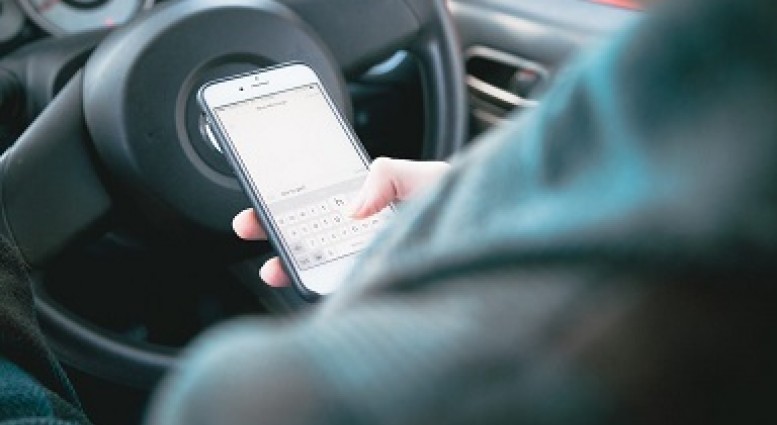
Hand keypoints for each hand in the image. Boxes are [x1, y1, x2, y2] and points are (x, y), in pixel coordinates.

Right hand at [232, 157, 449, 286]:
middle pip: (309, 235)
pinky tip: (313, 290)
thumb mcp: (420, 175)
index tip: (258, 199)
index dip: (283, 201)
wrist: (493, 232)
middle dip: (274, 231)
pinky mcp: (380, 287)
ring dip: (291, 264)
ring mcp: (370, 262)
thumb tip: (352, 208)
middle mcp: (365, 237)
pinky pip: (345, 291)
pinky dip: (325, 293)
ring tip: (275, 266)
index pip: (316, 202)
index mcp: (369, 206)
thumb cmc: (462, 202)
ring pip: (320, 266)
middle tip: (250, 226)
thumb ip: (384, 176)